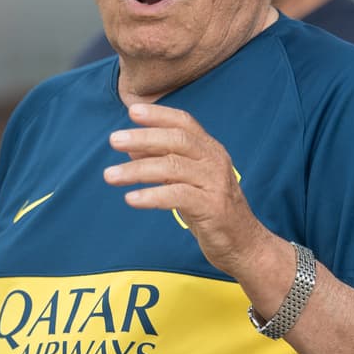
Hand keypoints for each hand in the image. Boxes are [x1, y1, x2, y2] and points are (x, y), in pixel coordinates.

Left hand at [103, 102, 266, 275]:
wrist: (244, 244)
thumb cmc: (210, 208)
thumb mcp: (186, 180)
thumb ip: (162, 161)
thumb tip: (131, 146)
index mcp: (209, 150)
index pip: (184, 122)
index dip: (158, 114)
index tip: (132, 110)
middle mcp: (214, 161)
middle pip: (177, 140)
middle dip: (143, 137)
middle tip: (113, 140)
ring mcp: (215, 183)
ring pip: (173, 167)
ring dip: (137, 170)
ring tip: (110, 175)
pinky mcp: (212, 208)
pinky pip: (177, 196)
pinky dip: (152, 196)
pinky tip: (131, 199)